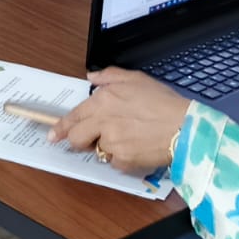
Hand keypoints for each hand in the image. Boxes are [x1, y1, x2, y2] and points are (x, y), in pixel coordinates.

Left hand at [48, 68, 190, 174]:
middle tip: (92, 139)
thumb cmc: (164, 102)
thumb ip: (110, 76)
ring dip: (107, 146)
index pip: (74, 116)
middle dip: (80, 140)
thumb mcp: (137, 79)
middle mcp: (103, 121)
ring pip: (98, 150)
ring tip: (129, 137)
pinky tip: (138, 146)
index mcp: (103, 100)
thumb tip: (92, 76)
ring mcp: (112, 143)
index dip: (61, 127)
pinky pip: (115, 162)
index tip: (53, 135)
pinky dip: (122, 157)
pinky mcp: (122, 160)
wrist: (185, 127)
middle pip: (76, 138)